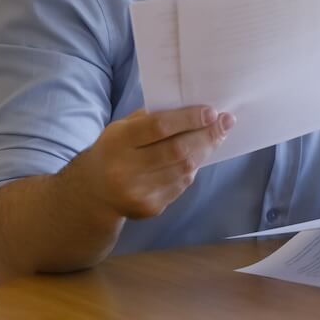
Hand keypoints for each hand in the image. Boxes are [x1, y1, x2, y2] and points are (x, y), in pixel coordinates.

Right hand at [71, 105, 234, 219]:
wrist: (94, 194)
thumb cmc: (114, 151)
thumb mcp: (122, 128)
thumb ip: (152, 118)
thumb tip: (195, 110)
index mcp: (117, 142)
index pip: (159, 127)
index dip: (189, 118)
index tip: (212, 111)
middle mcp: (125, 169)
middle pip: (177, 150)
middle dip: (207, 134)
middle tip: (226, 122)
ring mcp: (138, 192)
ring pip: (184, 169)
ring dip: (206, 150)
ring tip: (217, 136)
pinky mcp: (150, 209)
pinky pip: (181, 185)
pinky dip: (193, 169)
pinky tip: (198, 157)